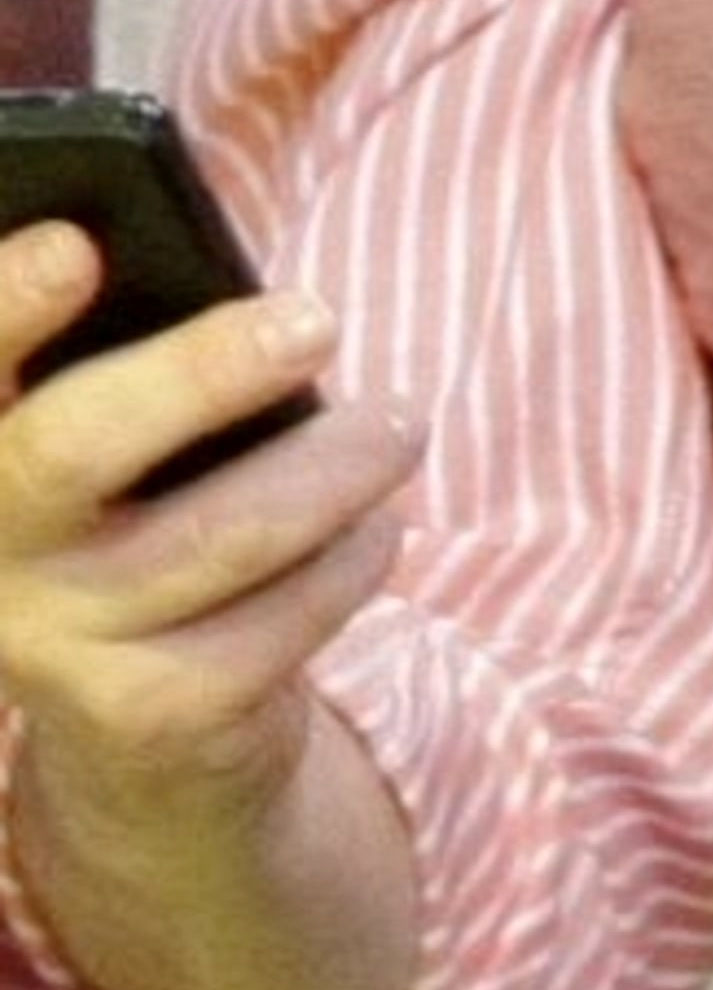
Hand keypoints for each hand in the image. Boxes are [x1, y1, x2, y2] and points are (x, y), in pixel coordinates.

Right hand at [0, 225, 425, 989]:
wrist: (146, 743)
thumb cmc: (133, 543)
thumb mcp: (105, 471)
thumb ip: (120, 389)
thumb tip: (242, 306)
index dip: (6, 304)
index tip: (76, 246)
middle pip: (75, 447)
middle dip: (199, 373)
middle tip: (314, 319)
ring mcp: (63, 644)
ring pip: (220, 535)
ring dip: (332, 470)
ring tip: (398, 425)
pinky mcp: (159, 712)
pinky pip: (282, 618)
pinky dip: (350, 560)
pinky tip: (378, 526)